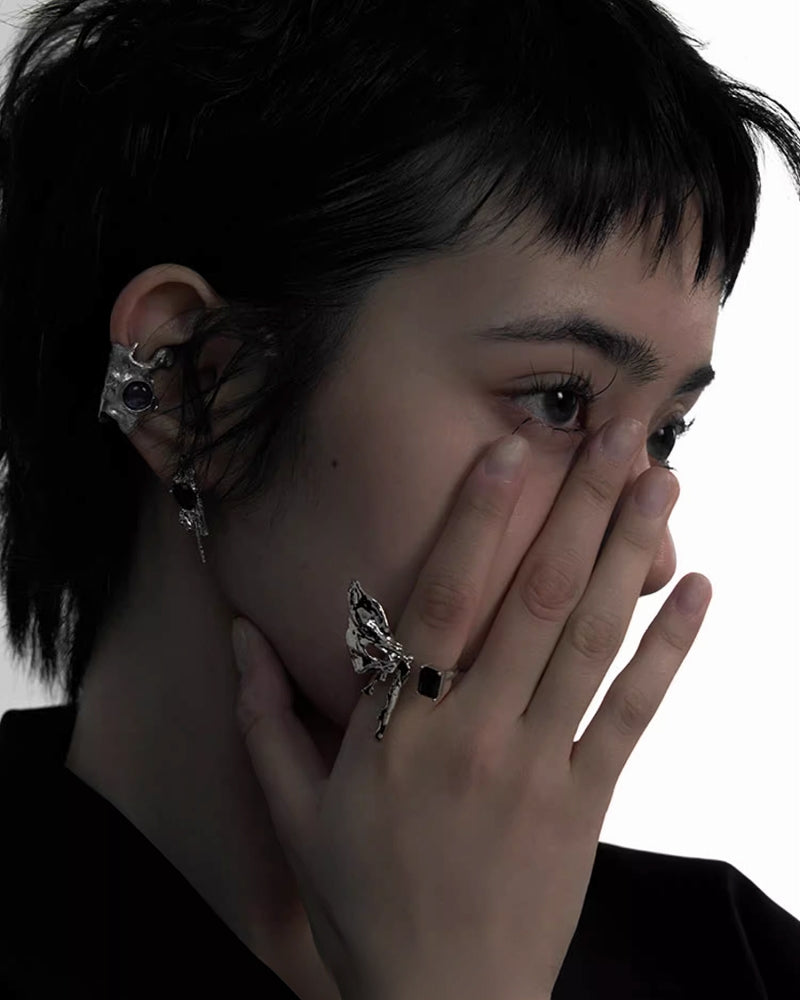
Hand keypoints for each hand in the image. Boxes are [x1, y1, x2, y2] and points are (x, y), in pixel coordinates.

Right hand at [231, 416, 711, 999]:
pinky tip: (698, 591)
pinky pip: (633, 713)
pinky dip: (669, 650)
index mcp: (399, 730)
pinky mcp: (587, 802)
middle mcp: (475, 733)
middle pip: (535, 602)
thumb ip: (263, 717)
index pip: (440, 603)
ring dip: (630, 556)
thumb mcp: (296, 813)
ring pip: (592, 642)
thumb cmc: (363, 900)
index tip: (512, 450)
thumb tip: (238, 634)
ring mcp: (540, 766)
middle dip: (579, 509)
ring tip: (663, 485)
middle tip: (618, 434)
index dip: (476, 520)